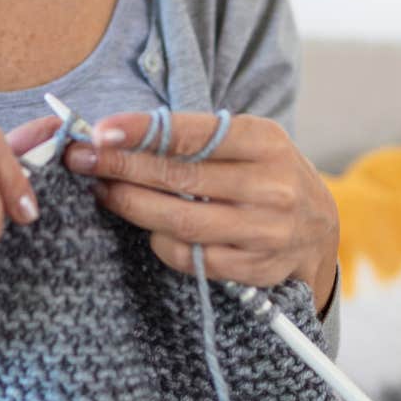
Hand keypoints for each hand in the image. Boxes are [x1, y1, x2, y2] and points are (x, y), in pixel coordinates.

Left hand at [68, 111, 339, 312]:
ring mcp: (265, 232)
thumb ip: (193, 138)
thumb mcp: (246, 141)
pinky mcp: (256, 269)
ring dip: (131, 206)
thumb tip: (117, 135)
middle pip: (180, 179)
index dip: (143, 132)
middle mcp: (271, 187)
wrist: (319, 228)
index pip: (193, 135)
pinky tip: (146, 227)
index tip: (102, 131)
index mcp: (265, 142)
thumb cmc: (266, 174)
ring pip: (180, 222)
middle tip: (81, 159)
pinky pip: (192, 258)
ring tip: (103, 190)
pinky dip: (161, 242)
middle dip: (122, 167)